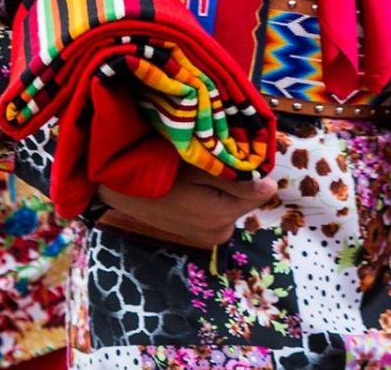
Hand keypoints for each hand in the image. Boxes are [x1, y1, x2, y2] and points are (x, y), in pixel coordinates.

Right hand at [100, 164, 278, 246]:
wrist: (119, 188)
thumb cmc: (157, 171)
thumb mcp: (197, 169)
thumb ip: (236, 179)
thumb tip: (271, 186)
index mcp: (223, 217)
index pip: (257, 190)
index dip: (248, 169)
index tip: (230, 154)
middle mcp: (220, 233)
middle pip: (243, 198)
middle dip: (234, 179)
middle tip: (210, 160)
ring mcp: (208, 236)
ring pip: (230, 204)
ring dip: (222, 188)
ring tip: (200, 171)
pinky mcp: (197, 234)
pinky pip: (216, 212)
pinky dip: (210, 198)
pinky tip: (193, 186)